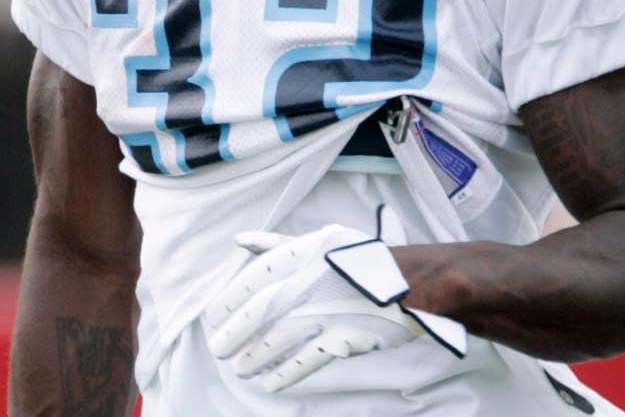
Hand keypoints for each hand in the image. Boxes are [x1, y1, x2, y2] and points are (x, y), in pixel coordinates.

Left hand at [205, 206, 466, 392]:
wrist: (411, 282)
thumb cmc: (361, 259)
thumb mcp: (320, 241)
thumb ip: (277, 244)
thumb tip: (240, 241)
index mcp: (304, 251)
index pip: (255, 276)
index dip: (230, 299)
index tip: (214, 316)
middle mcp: (311, 279)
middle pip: (260, 311)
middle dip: (234, 333)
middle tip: (218, 349)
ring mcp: (327, 310)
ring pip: (277, 339)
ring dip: (253, 357)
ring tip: (239, 369)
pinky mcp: (343, 338)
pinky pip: (305, 360)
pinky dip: (285, 373)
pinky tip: (269, 383)